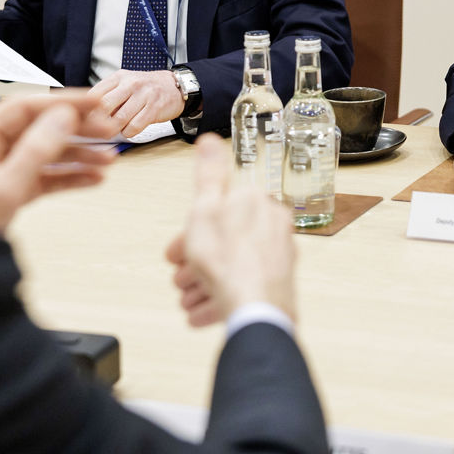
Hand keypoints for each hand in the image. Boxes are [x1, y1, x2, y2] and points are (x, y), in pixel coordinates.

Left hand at [0, 91, 116, 234]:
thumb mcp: (1, 190)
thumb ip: (34, 151)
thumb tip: (63, 118)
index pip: (24, 108)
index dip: (62, 102)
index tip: (94, 103)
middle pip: (39, 127)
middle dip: (76, 129)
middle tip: (108, 130)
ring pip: (45, 152)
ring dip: (78, 154)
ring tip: (108, 159)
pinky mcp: (9, 189)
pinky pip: (44, 176)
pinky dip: (68, 177)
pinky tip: (92, 178)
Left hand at [88, 69, 183, 137]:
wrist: (174, 86)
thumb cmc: (145, 89)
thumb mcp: (124, 84)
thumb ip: (108, 96)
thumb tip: (87, 114)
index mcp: (118, 77)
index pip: (94, 94)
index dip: (86, 111)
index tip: (85, 121)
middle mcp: (130, 83)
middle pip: (105, 106)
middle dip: (98, 122)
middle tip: (97, 130)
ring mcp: (143, 95)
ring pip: (119, 119)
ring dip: (114, 129)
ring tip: (114, 130)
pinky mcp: (154, 108)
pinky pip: (134, 126)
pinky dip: (128, 132)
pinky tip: (129, 130)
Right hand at [164, 135, 296, 326]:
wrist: (255, 310)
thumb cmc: (227, 260)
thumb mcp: (205, 209)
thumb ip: (207, 175)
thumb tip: (209, 139)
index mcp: (256, 202)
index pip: (217, 212)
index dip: (188, 234)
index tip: (174, 254)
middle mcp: (273, 226)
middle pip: (223, 241)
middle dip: (195, 263)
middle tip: (180, 280)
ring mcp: (278, 257)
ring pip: (232, 267)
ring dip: (203, 285)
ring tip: (188, 302)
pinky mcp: (279, 284)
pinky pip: (244, 286)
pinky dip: (220, 298)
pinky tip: (201, 314)